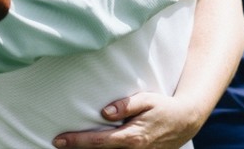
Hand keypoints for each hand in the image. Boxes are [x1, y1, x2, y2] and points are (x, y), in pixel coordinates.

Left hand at [51, 92, 202, 148]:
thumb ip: (126, 105)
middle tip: (57, 145)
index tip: (58, 140)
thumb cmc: (163, 108)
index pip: (98, 141)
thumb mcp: (146, 100)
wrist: (186, 122)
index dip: (77, 141)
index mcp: (131, 137)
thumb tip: (104, 112)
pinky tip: (91, 148)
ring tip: (69, 147)